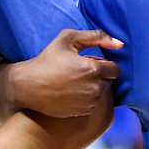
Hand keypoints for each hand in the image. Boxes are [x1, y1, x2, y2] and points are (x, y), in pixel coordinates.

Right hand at [0, 29, 122, 118]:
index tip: (89, 62)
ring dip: (93, 86)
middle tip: (79, 71)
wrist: (27, 86)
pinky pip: (93, 103)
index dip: (103, 64)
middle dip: (99, 75)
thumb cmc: (47, 59)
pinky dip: (86, 98)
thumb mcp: (68, 39)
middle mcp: (94, 88)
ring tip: (73, 81)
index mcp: (93, 69)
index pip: (115, 68)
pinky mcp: (83, 112)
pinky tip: (70, 92)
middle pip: (109, 81)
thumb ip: (96, 36)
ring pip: (101, 93)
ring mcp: (89, 102)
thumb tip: (120, 44)